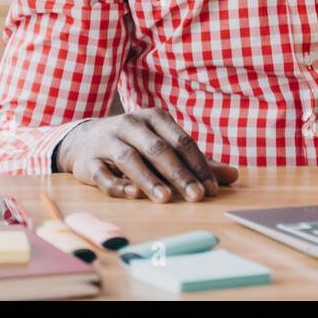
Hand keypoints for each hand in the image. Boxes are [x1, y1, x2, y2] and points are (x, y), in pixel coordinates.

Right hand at [55, 108, 238, 202]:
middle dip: (179, 173)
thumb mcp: (165, 146)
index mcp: (154, 118)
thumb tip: (234, 176)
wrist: (84, 140)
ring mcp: (107, 142)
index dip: (198, 165)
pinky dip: (118, 185)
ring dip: (149, 179)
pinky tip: (133, 194)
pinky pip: (103, 174)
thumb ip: (197, 162)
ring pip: (130, 159)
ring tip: (166, 199)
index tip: (212, 189)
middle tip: (196, 196)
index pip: (181, 140)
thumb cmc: (135, 144)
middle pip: (158, 149)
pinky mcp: (89, 162)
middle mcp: (130, 125)